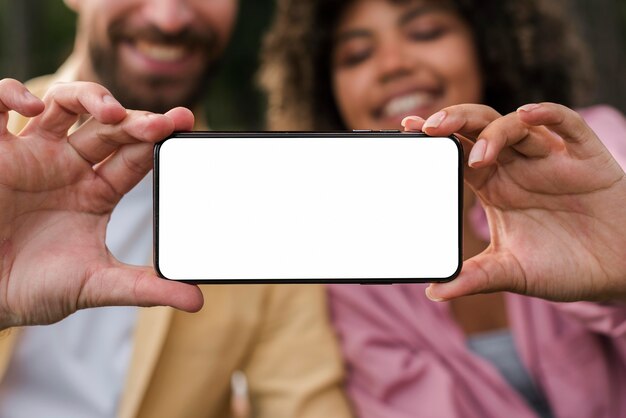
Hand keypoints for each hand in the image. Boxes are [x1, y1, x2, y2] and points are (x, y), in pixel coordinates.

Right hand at [0, 79, 202, 328]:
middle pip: (110, 128)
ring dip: (89, 97)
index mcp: (97, 191)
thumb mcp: (94, 285)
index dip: (159, 139)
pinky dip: (11, 93)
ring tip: (111, 112)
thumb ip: (144, 288)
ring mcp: (33, 154)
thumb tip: (197, 301)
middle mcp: (69, 166)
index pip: (135, 156)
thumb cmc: (32, 288)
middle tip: (163, 122)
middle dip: (137, 120)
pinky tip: (33, 105)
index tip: (185, 125)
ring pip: (64, 104)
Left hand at [403, 103, 625, 301]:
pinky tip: (528, 114)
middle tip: (428, 128)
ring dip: (493, 133)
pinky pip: (566, 124)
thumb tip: (432, 291)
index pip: (457, 153)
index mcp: (495, 186)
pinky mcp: (584, 157)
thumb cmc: (565, 267)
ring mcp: (550, 159)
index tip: (408, 131)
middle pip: (479, 128)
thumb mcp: (511, 272)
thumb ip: (474, 278)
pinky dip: (547, 115)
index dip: (435, 140)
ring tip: (478, 156)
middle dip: (454, 121)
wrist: (619, 271)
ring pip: (516, 125)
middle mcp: (517, 167)